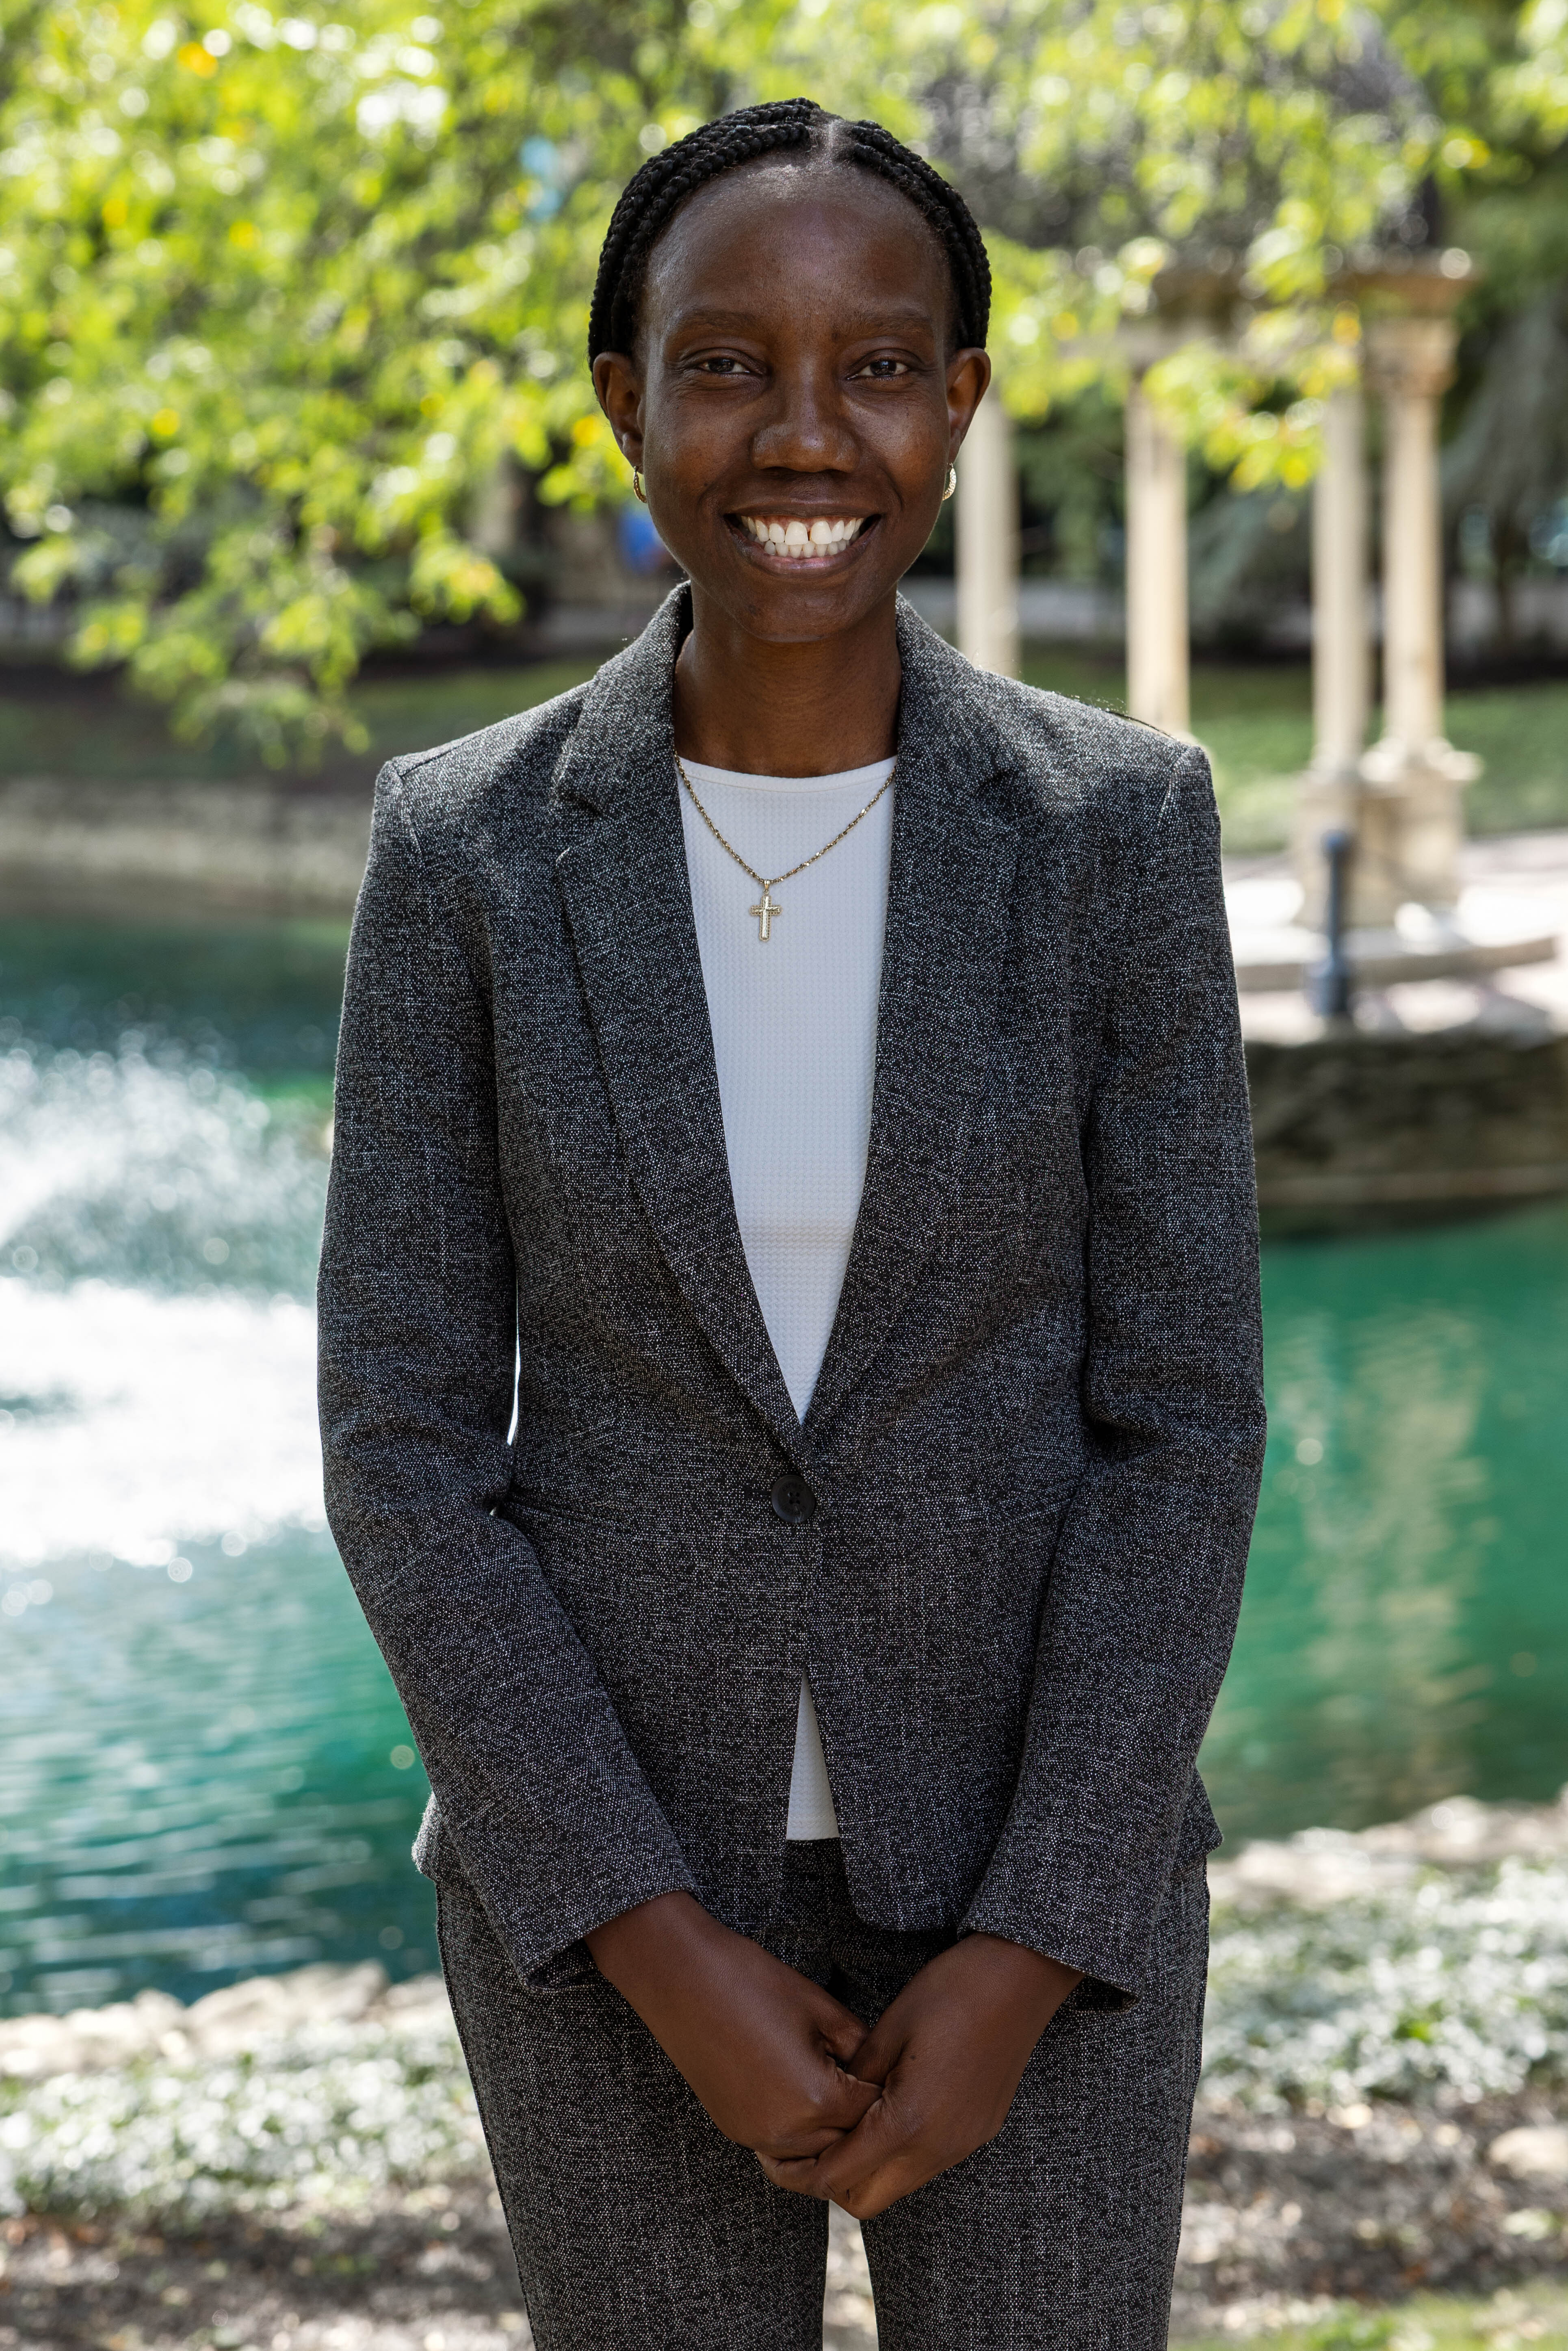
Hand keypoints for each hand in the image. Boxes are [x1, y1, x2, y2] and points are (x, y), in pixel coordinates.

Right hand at [586, 1892, 878, 2160]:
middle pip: (847, 2144)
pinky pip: (781, 2149)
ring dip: (833, 2133)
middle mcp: (786, 2130)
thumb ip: (860, 2045)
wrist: (681, 1979)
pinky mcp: (734, 2128)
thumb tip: (877, 2067)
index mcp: (816, 2099)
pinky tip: (807, 2099)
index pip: (872, 2113)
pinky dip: (802, 2135)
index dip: (887, 2090)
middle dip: (864, 2118)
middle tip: (874, 2084)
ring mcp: (755, 2134)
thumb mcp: (820, 2007)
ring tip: (844, 2094)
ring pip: (814, 2156)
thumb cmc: (751, 1982)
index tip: (896, 2072)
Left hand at [757, 1933, 1081, 2217]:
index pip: (838, 2178)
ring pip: (898, 2184)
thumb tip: (826, 2105)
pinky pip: (926, 2162)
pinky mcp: (977, 2131)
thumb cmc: (951, 1990)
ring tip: (844, 2119)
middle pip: (866, 2200)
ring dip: (866, 2165)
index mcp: (909, 2122)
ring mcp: (963, 2143)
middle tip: (808, 2138)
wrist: (1022, 1975)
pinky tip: (886, 2108)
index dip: (799, 2173)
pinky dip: (897, 2151)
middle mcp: (939, 2147)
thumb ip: (855, 2079)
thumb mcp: (889, 2029)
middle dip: (830, 2180)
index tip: (775, 2153)